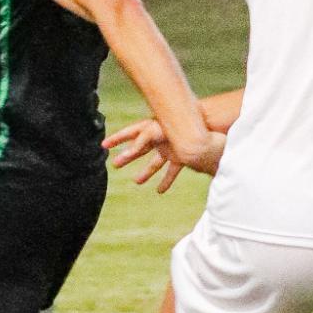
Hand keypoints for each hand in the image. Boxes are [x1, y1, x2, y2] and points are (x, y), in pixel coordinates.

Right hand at [104, 120, 226, 191]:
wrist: (210, 128)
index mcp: (152, 126)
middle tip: (115, 164)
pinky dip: (166, 181)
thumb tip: (129, 151)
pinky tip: (160, 191)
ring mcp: (170, 148)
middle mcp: (160, 138)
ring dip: (145, 172)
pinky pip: (171, 170)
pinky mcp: (182, 157)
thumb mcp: (158, 129)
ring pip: (154, 162)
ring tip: (136, 181)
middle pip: (140, 149)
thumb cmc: (184, 122)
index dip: (116, 139)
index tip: (103, 145)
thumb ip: (143, 140)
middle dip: (127, 157)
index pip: (130, 132)